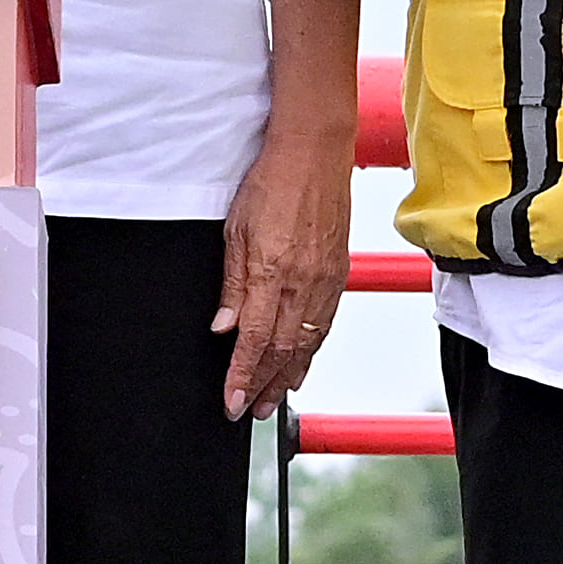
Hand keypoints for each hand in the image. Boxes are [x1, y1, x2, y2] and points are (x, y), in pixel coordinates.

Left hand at [214, 112, 351, 418]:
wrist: (314, 152)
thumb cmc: (271, 181)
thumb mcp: (234, 230)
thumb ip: (231, 284)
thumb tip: (224, 328)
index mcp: (270, 272)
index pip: (254, 341)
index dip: (241, 376)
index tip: (231, 402)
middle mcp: (301, 283)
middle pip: (282, 351)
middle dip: (263, 386)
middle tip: (249, 411)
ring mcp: (324, 280)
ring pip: (307, 343)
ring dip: (288, 376)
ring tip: (272, 398)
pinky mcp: (338, 273)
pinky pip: (325, 323)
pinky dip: (311, 350)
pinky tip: (302, 362)